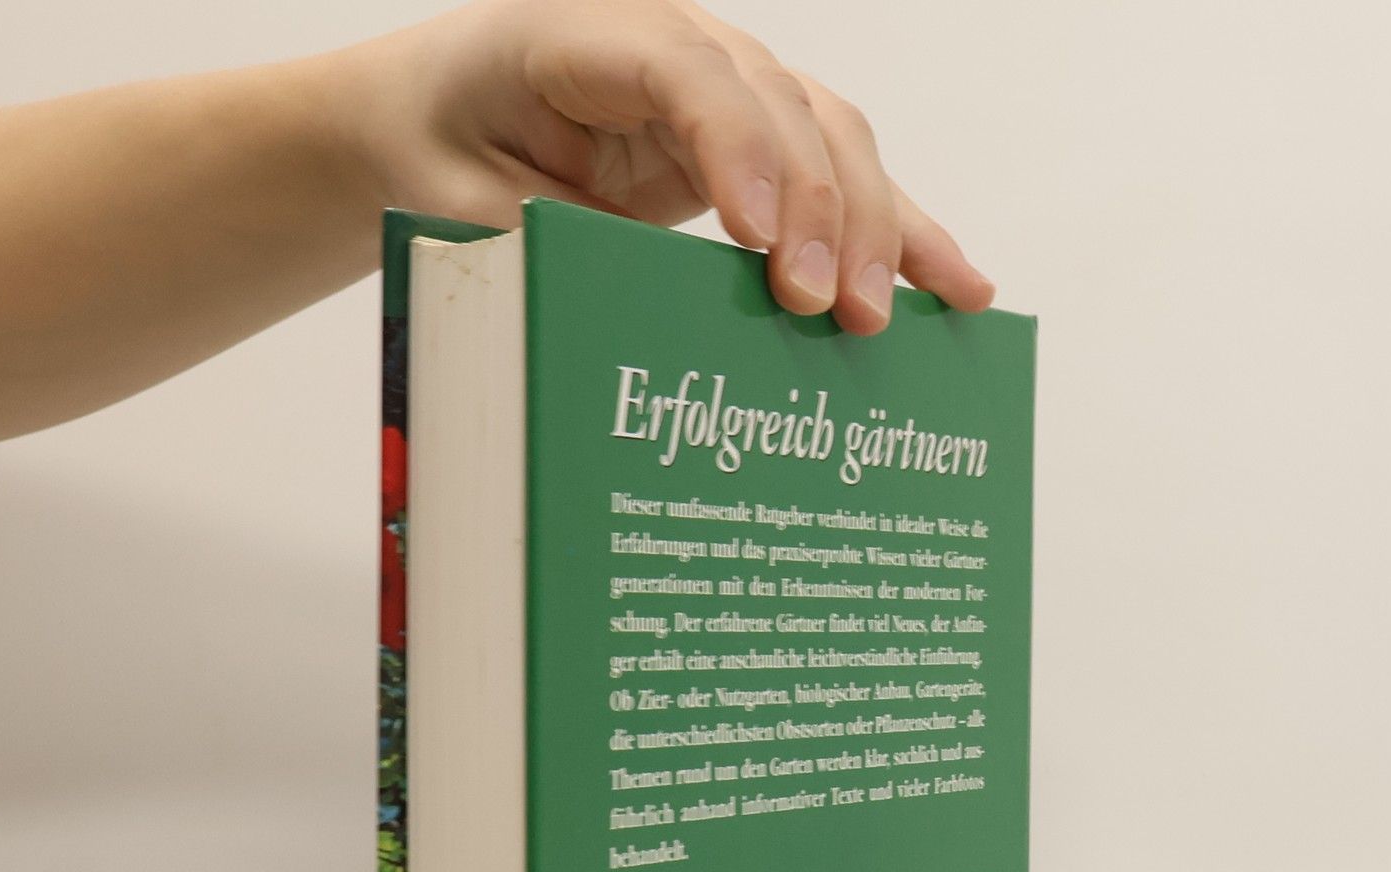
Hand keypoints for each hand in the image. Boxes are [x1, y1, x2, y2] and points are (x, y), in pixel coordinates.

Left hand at [324, 0, 995, 333]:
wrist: (434, 116)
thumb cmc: (439, 152)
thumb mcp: (463, 205)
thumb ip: (551, 242)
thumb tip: (645, 310)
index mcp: (586, 32)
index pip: (687, 74)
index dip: (738, 152)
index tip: (761, 244)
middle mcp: (673, 41)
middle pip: (782, 105)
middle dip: (819, 212)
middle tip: (825, 312)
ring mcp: (725, 85)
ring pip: (830, 136)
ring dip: (872, 228)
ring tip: (882, 319)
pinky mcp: (754, 140)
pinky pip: (839, 173)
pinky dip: (900, 232)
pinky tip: (957, 287)